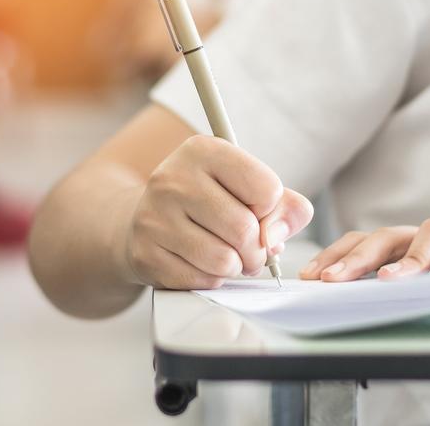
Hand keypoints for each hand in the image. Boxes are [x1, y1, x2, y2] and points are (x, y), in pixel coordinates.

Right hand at [125, 135, 313, 288]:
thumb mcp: (246, 186)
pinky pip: (201, 280)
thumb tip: (275, 239)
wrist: (145, 217)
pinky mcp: (145, 253)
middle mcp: (173, 178)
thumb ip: (284, 206)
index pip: (266, 188)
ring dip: (236, 266)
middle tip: (250, 248)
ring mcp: (154, 216)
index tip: (255, 210)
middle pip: (245, 229)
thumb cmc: (207, 200)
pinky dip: (211, 278)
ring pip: (224, 260)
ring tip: (227, 255)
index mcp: (203, 150)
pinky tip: (201, 262)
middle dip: (257, 249)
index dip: (270, 209)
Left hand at [299, 219, 429, 281]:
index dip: (334, 254)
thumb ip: (378, 288)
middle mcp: (425, 237)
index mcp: (402, 244)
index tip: (309, 275)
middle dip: (356, 257)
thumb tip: (334, 300)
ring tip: (387, 280)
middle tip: (331, 278)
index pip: (361, 241)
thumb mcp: (411, 284)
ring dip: (408, 257)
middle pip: (387, 236)